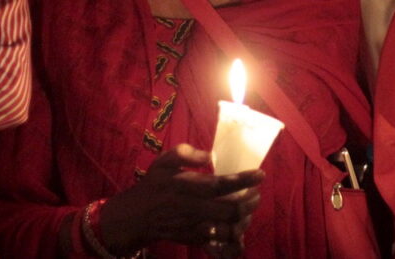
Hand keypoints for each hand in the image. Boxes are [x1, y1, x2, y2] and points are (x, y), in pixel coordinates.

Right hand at [99, 144, 263, 255]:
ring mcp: (192, 226)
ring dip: (244, 219)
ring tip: (250, 208)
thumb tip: (209, 155)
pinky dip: (234, 233)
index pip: (220, 184)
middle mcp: (191, 208)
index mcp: (185, 186)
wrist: (134, 217)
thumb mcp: (164, 162)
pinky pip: (219, 240)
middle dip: (249, 202)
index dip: (243, 180)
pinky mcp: (192, 238)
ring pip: (227, 229)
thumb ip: (185, 153)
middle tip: (256, 193)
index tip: (261, 174)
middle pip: (229, 210)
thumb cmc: (154, 185)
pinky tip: (239, 221)